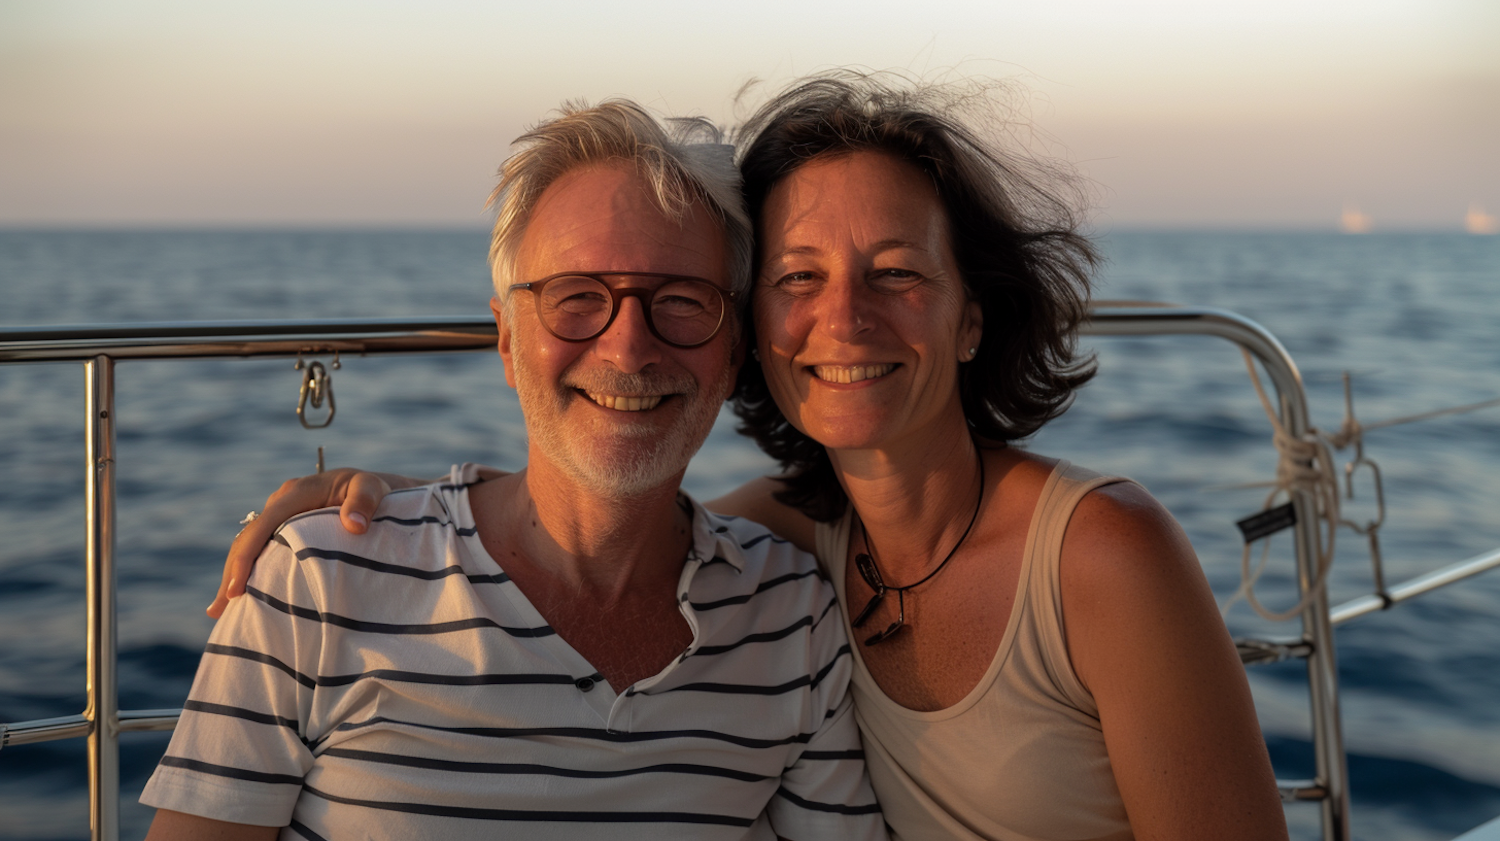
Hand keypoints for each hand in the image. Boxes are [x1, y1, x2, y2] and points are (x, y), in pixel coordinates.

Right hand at [208, 469, 395, 617]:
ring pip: (249, 546)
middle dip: (232, 573)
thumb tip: (354, 524)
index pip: (264, 525)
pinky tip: (239, 598)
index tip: (237, 589)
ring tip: (220, 611)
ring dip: (234, 576)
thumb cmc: (375, 490)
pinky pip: (261, 550)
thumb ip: (365, 501)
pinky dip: (249, 572)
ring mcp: (280, 515)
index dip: (247, 556)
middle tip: (221, 609)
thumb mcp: (373, 488)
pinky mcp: (284, 528)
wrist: (374, 489)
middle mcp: (282, 502)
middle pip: (248, 538)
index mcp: (297, 492)